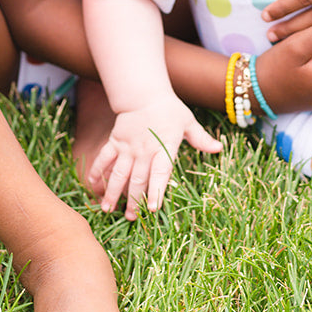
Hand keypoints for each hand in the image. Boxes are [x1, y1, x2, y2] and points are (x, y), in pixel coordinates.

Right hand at [88, 96, 221, 220]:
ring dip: (112, 192)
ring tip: (107, 209)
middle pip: (137, 179)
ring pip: (118, 172)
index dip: (156, 191)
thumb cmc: (170, 110)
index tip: (152, 208)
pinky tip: (92, 186)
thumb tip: (218, 148)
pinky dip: (97, 172)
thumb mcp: (188, 122)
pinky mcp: (115, 142)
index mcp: (163, 147)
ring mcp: (127, 147)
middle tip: (131, 218)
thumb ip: (200, 139)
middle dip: (133, 200)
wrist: (144, 93)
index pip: (160, 173)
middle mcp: (144, 150)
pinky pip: (104, 158)